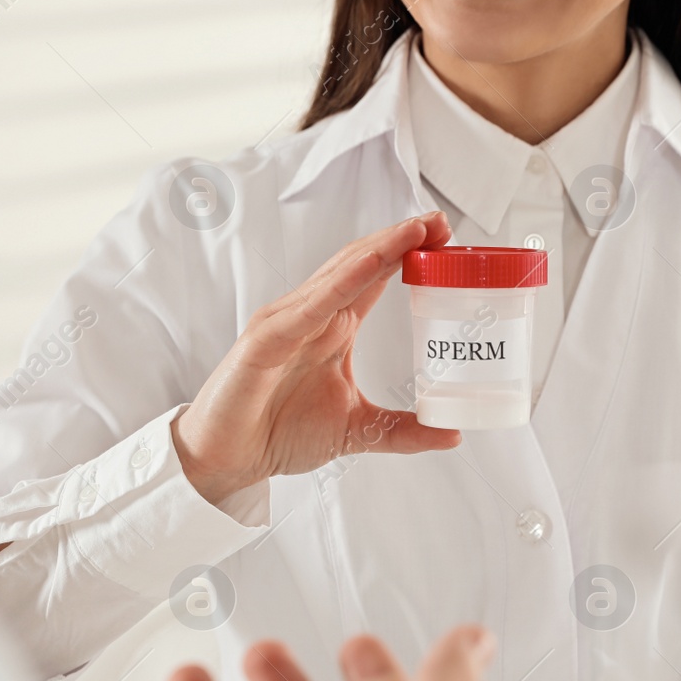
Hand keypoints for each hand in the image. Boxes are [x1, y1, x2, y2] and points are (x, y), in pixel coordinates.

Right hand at [173, 212, 460, 504]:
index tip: (445, 235)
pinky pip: (306, 309)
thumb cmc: (278, 432)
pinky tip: (366, 267)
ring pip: (336, 276)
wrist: (227, 460)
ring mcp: (286, 323)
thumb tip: (452, 434)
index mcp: (334, 327)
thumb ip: (402, 431)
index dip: (407, 252)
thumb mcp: (357, 430)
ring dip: (376, 250)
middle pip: (360, 264)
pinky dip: (337, 285)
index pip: (374, 277)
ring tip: (413, 231)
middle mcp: (312, 316)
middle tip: (441, 221)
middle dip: (400, 239)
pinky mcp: (264, 342)